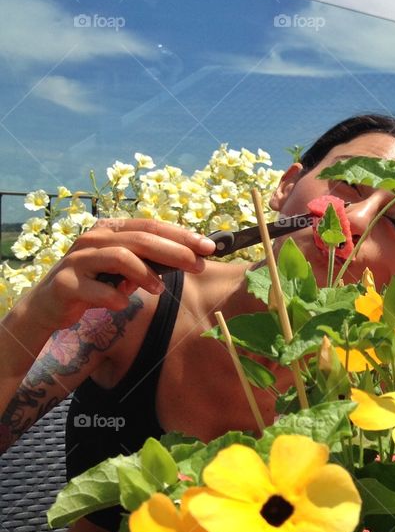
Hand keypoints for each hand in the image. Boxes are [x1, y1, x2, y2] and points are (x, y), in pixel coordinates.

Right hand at [25, 219, 215, 330]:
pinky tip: (123, 303)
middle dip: (174, 251)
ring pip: (120, 256)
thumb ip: (151, 262)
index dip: (182, 234)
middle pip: (141, 238)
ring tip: (160, 289)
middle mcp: (94, 239)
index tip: (209, 247)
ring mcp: (78, 260)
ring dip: (146, 273)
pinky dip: (115, 296)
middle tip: (198, 265)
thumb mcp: (125, 270)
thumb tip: (192, 258)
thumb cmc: (95, 284)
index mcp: (111, 230)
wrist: (48, 305)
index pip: (152, 225)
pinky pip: (97, 289)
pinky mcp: (65, 284)